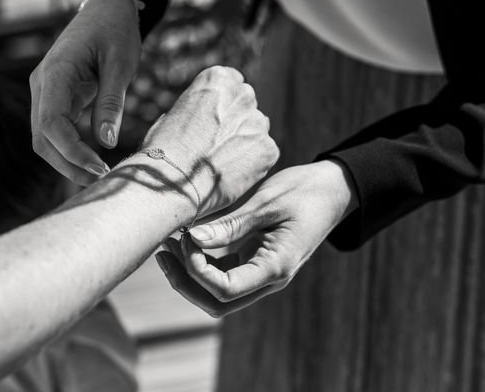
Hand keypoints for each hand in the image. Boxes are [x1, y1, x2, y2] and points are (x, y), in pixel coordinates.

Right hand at [30, 0, 140, 184]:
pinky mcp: (55, 96)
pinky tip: (92, 160)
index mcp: (56, 72)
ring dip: (68, 160)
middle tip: (101, 182)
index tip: (100, 169)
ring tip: (99, 176)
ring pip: (45, 137)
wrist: (107, 8)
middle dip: (68, 164)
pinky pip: (56, 129)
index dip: (72, 152)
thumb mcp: (120, 64)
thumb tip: (107, 143)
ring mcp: (46, 91)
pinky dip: (71, 148)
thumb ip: (111, 102)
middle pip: (42, 137)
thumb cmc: (115, 30)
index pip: (52, 123)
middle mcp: (42, 84)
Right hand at [136, 66, 278, 215]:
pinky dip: (252, 164)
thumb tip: (207, 117)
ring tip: (220, 163)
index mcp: (218, 78)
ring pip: (256, 130)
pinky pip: (263, 154)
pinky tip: (229, 175)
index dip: (222, 104)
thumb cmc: (163, 150)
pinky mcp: (268, 148)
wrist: (172, 183)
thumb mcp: (174, 114)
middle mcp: (243, 93)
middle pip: (246, 105)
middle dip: (235, 121)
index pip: (232, 82)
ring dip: (244, 142)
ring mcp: (258, 122)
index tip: (213, 121)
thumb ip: (199, 108)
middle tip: (216, 145)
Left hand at [155, 160, 358, 316]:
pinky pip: (223, 274)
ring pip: (217, 292)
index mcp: (275, 267)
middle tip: (163, 252)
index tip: (186, 239)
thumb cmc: (302, 192)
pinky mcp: (255, 262)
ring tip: (169, 244)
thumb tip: (192, 238)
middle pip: (216, 302)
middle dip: (185, 282)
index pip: (225, 290)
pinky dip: (202, 262)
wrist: (330, 191)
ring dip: (190, 274)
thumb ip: (230, 225)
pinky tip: (187, 240)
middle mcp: (268, 278)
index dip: (197, 271)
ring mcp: (261, 273)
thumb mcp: (265, 204)